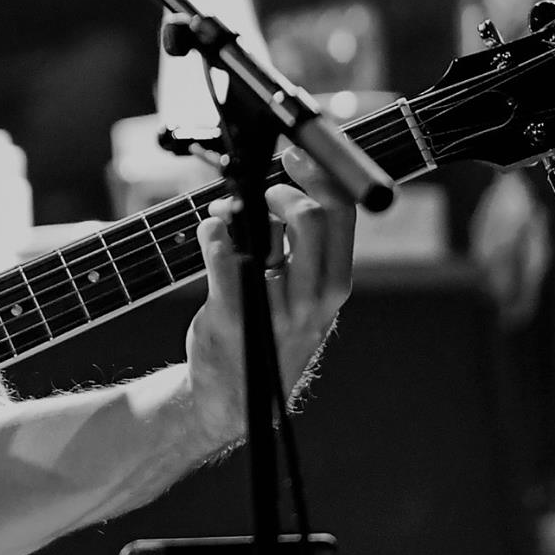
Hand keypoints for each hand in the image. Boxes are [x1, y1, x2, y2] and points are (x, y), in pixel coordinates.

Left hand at [185, 148, 355, 449]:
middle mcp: (314, 298)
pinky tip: (212, 231)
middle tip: (261, 191)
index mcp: (335, 285)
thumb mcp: (302, 293)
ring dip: (241, 211)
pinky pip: (223, 255)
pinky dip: (213, 231)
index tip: (295, 156)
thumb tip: (279, 181)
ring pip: (265, 233)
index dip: (319, 174)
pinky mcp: (234, 316)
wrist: (234, 397)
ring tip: (229, 216)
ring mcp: (275, 310)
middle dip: (281, 189)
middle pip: (310, 217)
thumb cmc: (268, 331)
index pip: (343, 215)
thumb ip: (299, 245)